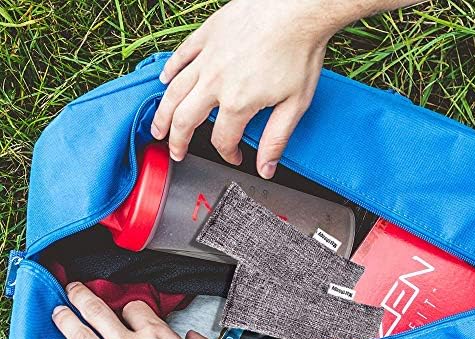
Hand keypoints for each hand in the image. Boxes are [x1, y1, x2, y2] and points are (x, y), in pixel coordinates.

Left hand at [38, 282, 225, 338]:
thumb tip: (193, 337)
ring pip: (82, 337)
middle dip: (83, 298)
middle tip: (73, 289)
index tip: (126, 312)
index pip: (134, 309)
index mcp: (156, 335)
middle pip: (99, 313)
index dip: (129, 307)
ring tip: (56, 310)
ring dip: (66, 320)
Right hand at [151, 0, 338, 178]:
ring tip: (156, 128)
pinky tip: (164, 81)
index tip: (233, 156)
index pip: (222, 139)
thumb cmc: (299, 50)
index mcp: (237, 102)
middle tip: (175, 152)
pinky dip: (170, 70)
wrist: (299, 6)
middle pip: (185, 120)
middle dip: (178, 142)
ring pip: (175, 91)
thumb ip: (275, 140)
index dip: (227, 154)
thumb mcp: (294, 104)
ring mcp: (207, 57)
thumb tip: (266, 169)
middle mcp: (215, 82)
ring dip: (162, 114)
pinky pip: (181, 55)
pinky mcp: (207, 34)